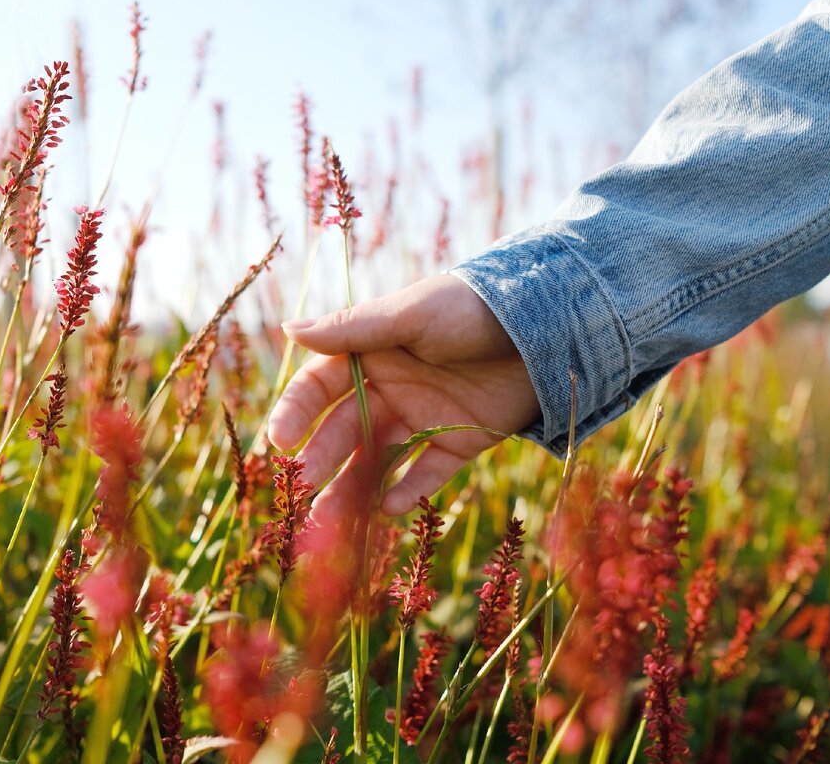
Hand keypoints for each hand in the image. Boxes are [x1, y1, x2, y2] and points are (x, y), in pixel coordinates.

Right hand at [268, 274, 541, 517]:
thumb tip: (287, 330)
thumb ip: (353, 329)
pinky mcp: (458, 441)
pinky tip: (389, 509)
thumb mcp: (410, 314)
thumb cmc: (471, 308)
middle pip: (346, 429)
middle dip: (323, 457)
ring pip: (378, 459)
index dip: (297, 413)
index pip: (320, 387)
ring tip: (330, 522)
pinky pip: (426, 471)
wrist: (547, 324)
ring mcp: (422, 417)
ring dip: (353, 487)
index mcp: (370, 353)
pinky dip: (408, 490)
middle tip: (305, 486)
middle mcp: (390, 388)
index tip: (281, 442)